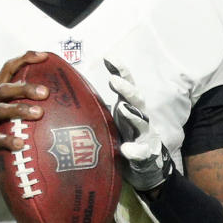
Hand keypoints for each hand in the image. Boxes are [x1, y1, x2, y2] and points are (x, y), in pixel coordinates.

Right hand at [0, 51, 50, 199]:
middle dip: (25, 88)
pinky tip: (21, 144)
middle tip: (46, 92)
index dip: (24, 59)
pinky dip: (8, 140)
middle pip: (5, 89)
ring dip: (20, 110)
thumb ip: (17, 104)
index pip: (7, 69)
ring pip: (0, 110)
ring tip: (39, 113)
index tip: (44, 56)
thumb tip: (52, 101)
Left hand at [104, 58, 173, 191]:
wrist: (146, 166)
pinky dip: (135, 150)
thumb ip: (101, 104)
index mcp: (129, 106)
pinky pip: (141, 152)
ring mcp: (144, 135)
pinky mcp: (145, 153)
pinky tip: (127, 149)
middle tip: (114, 80)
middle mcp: (139, 117)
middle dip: (126, 89)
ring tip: (124, 108)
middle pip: (136, 99)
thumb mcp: (113, 118)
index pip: (126, 84)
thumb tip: (76, 87)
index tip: (108, 57)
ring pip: (142, 122)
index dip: (120, 70)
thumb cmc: (125, 136)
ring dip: (132, 114)